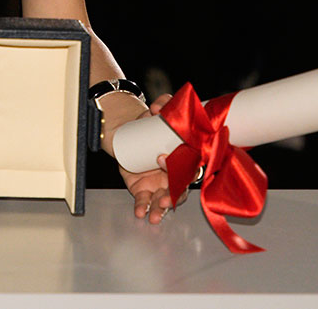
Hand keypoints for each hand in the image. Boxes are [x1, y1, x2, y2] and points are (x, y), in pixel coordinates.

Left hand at [121, 95, 189, 222]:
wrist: (129, 133)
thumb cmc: (150, 125)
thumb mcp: (157, 112)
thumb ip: (163, 103)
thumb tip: (158, 107)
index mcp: (183, 158)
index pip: (188, 168)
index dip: (179, 169)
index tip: (162, 161)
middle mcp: (175, 174)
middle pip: (179, 189)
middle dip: (172, 197)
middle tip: (163, 199)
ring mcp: (160, 184)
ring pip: (165, 200)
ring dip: (160, 209)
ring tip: (154, 214)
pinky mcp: (145, 190)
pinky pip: (146, 201)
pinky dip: (143, 207)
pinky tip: (141, 213)